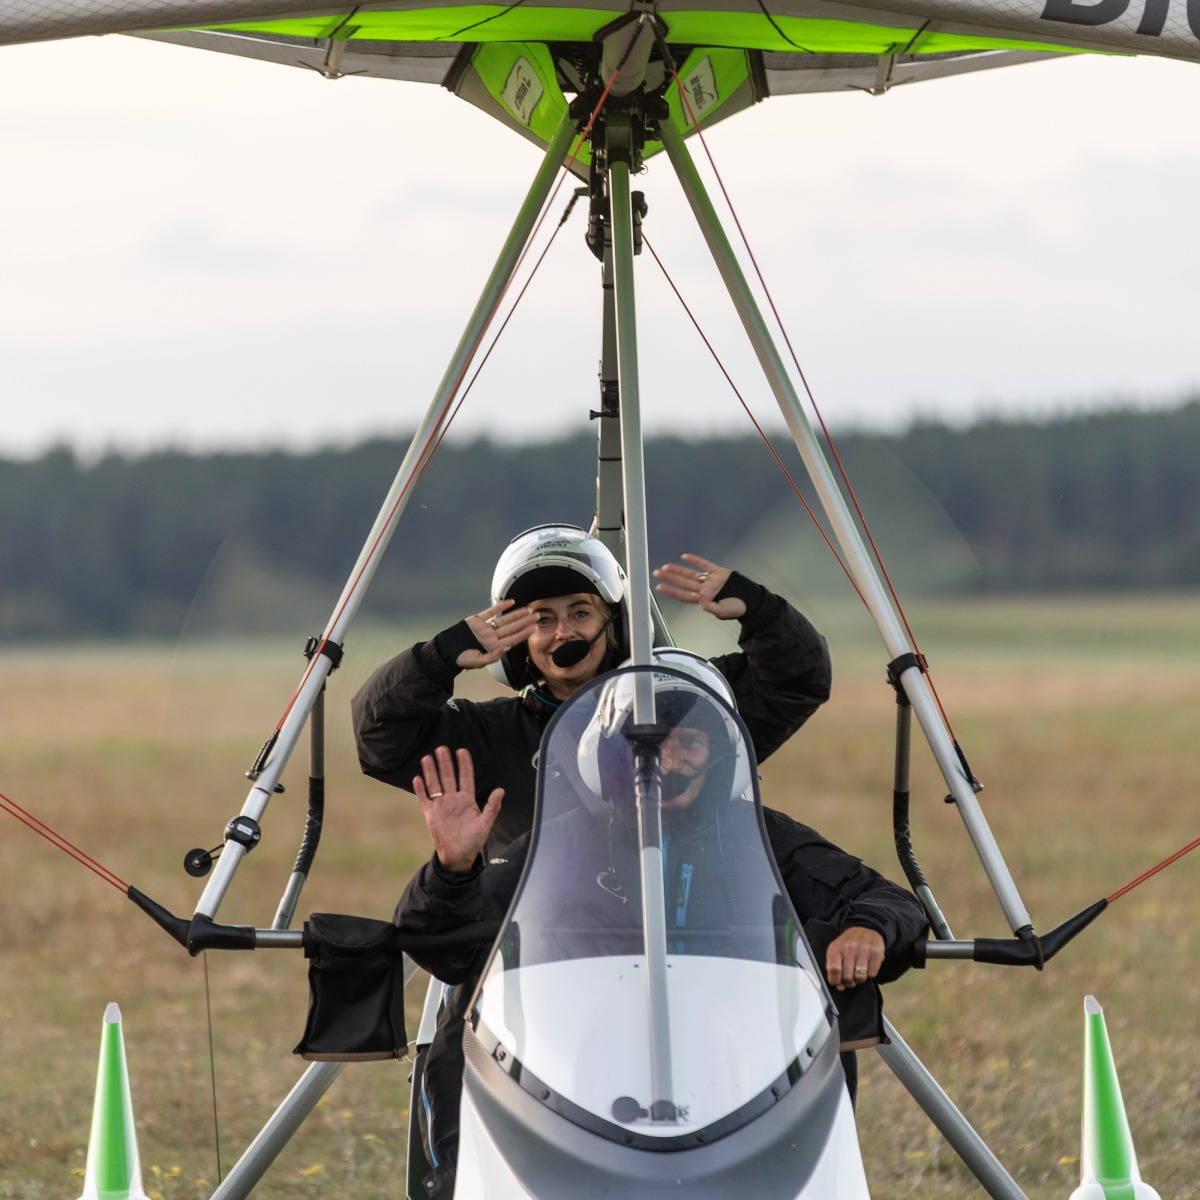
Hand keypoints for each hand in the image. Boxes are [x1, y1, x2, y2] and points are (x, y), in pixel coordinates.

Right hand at [414, 746, 502, 871]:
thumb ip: (493, 806)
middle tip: (442, 748)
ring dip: (431, 771)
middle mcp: (453, 799)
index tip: (462, 751)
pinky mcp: (431, 815)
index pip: (465, 777)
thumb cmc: (474, 840)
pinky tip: (417, 778)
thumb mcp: (486, 823)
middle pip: (447, 777)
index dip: (464, 764)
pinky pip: (424, 799)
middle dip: (445, 762)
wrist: (459, 856)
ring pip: (435, 784)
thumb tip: (501, 790)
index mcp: (467, 800)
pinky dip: (420, 789)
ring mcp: (441, 806)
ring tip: (427, 757)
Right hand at [457, 599, 537, 669]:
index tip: (535, 628)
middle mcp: (492, 636)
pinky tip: (510, 602)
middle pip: (512, 627)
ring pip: (505, 619)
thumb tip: (507, 647)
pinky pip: (491, 612)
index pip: (513, 638)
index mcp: (494, 646)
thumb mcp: (479, 662)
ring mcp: (486, 627)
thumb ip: (493, 656)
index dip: (524, 633)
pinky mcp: (478, 620)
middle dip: (525, 622)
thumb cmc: (462, 658)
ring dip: (517, 614)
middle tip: (537, 616)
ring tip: (528, 610)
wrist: (447, 650)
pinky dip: (500, 607)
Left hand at [653, 553, 743, 618]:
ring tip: (666, 567)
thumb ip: (712, 608)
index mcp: (704, 599)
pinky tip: (685, 556)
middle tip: (657, 573)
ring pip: (691, 574)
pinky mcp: (718, 572)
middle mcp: (704, 589)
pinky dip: (695, 560)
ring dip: (678, 570)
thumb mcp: (724, 611)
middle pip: (683, 582)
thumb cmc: (737, 608)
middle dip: (670, 578)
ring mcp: (710, 580)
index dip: (671, 591)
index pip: (683, 595)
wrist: (750, 600)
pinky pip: (705, 564)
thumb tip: (701, 604)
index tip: (660, 587)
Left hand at [825, 926, 884, 990]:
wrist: (865, 929)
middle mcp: (849, 947)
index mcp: (836, 947)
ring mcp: (863, 950)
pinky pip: (872, 974)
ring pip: (860, 977)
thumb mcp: (836, 951)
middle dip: (848, 982)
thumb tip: (840, 987)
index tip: (838, 982)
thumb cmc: (848, 944)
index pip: (834, 969)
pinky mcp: (876, 953)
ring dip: (859, 980)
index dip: (835, 980)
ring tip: (858, 973)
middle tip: (850, 979)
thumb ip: (834, 969)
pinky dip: (869, 975)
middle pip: (847, 977)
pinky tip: (867, 967)